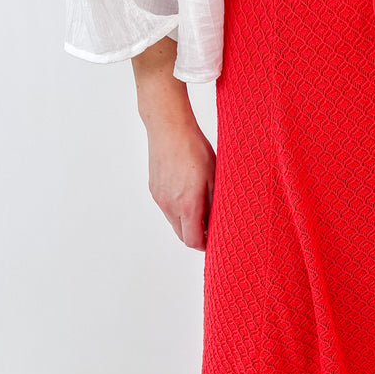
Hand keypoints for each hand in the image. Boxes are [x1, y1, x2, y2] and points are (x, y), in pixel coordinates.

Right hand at [131, 37, 215, 250]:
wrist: (169, 127)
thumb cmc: (195, 148)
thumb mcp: (214, 176)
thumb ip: (215, 203)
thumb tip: (220, 221)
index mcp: (187, 204)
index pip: (192, 241)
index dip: (205, 246)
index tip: (215, 242)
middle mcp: (170, 205)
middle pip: (181, 235)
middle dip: (196, 236)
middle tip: (211, 229)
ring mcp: (159, 198)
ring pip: (173, 222)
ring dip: (186, 223)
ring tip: (201, 209)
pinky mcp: (154, 189)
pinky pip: (166, 209)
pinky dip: (177, 210)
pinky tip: (188, 194)